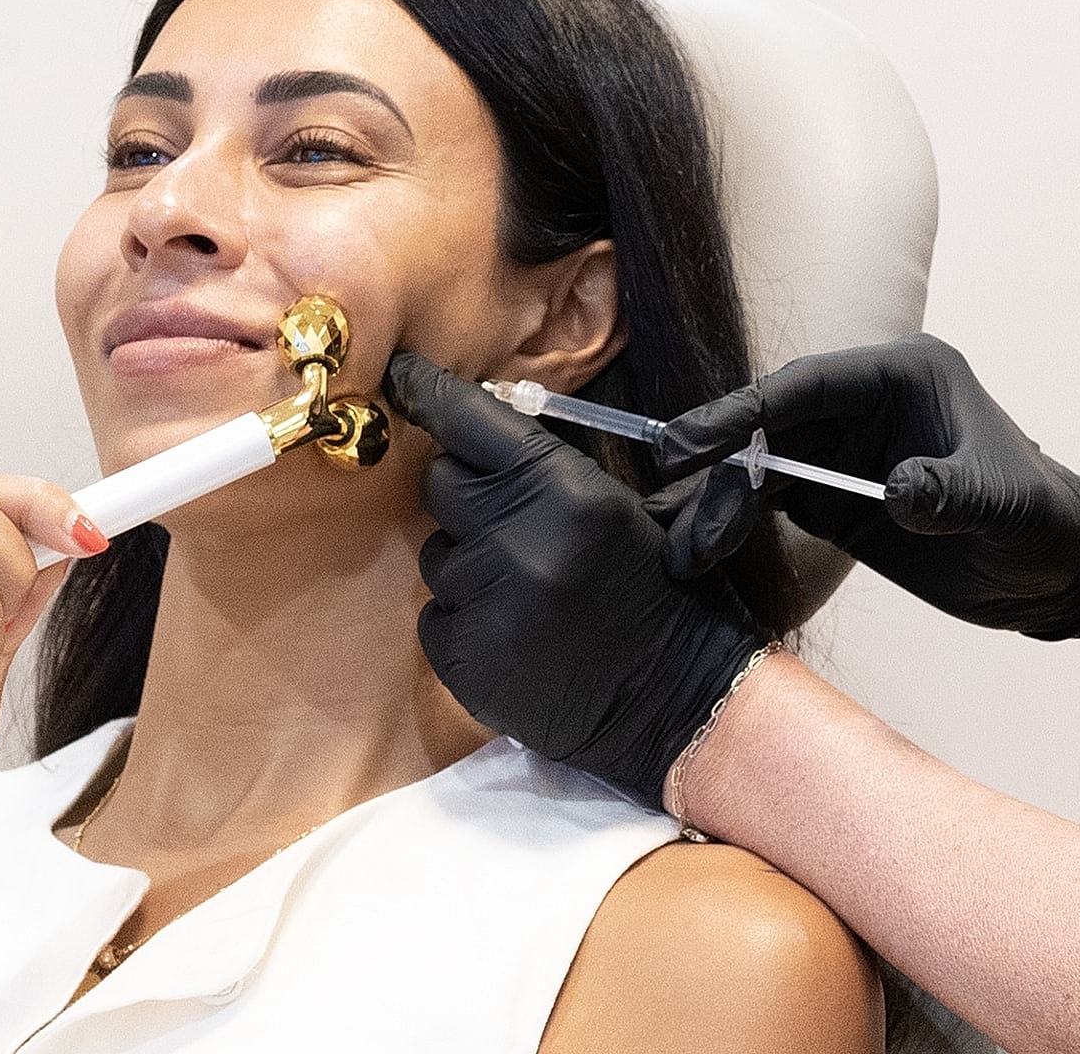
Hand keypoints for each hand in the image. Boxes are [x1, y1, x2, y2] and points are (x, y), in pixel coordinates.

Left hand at [384, 352, 766, 805]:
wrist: (678, 703)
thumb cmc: (663, 597)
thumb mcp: (627, 511)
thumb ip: (552, 472)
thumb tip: (481, 432)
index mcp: (565, 492)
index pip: (471, 423)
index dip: (431, 395)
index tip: (402, 376)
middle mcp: (518, 540)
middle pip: (440, 485)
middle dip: (464, 494)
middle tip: (507, 523)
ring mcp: (486, 602)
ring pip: (436, 556)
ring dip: (468, 565)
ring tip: (527, 595)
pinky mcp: (463, 659)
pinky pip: (434, 618)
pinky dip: (464, 623)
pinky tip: (515, 637)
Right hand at [657, 334, 1079, 638]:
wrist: (1054, 570)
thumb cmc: (1041, 520)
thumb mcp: (1006, 507)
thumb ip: (953, 493)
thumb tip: (900, 492)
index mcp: (901, 377)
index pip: (806, 386)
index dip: (742, 410)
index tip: (690, 442)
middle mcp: (860, 407)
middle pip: (767, 426)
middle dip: (716, 467)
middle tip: (666, 501)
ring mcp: (841, 454)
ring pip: (757, 469)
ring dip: (717, 507)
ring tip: (681, 554)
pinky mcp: (833, 500)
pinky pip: (768, 505)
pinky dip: (733, 527)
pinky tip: (699, 554)